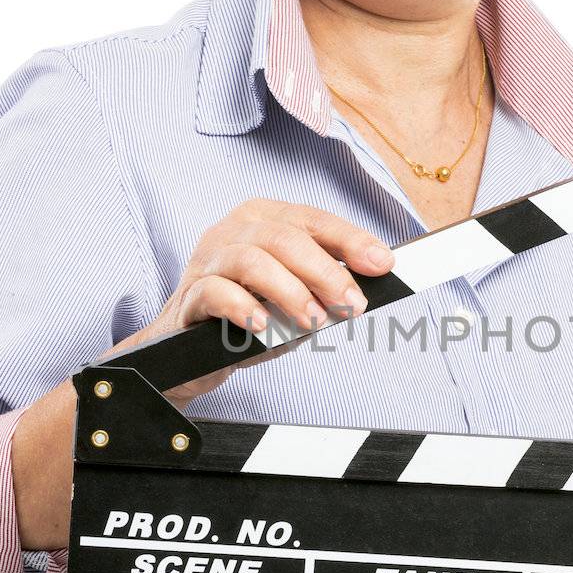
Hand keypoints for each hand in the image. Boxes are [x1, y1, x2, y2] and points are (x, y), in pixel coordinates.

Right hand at [112, 197, 396, 404]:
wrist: (189, 352)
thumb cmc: (249, 317)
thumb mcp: (295, 297)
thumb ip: (325, 287)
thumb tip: (369, 283)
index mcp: (263, 220)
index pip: (312, 220)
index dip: (349, 240)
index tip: (383, 263)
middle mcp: (233, 231)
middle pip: (284, 237)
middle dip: (325, 271)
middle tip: (351, 305)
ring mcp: (207, 261)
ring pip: (251, 260)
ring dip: (289, 291)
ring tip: (312, 321)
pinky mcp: (189, 297)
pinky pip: (215, 292)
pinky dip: (244, 307)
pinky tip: (263, 326)